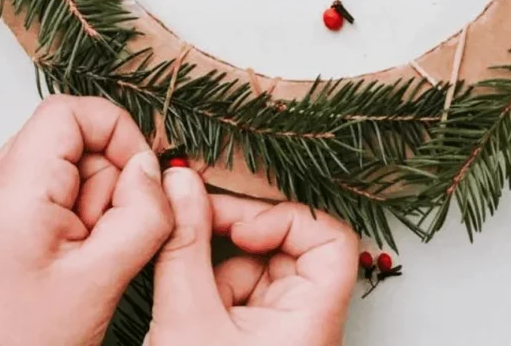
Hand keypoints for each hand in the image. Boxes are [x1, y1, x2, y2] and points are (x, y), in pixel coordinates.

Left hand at [0, 95, 173, 345]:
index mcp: (11, 189)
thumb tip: (155, 170)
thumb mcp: (99, 281)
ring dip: (92, 203)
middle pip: (71, 140)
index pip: (70, 112)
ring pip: (64, 167)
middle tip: (108, 237)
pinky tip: (70, 259)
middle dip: (107, 182)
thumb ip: (140, 215)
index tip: (141, 177)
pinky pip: (47, 192)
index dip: (117, 132)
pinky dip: (72, 217)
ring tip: (86, 258)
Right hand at [146, 167, 358, 345]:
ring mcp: (281, 336)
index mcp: (311, 320)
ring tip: (180, 292)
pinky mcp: (255, 344)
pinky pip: (240, 295)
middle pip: (288, 247)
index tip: (240, 229)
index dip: (286, 219)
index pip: (330, 239)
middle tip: (191, 220)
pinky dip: (209, 290)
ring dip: (214, 265)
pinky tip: (184, 310)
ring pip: (257, 269)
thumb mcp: (185, 319)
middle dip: (236, 233)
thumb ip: (184, 242)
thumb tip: (180, 180)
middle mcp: (306, 325)